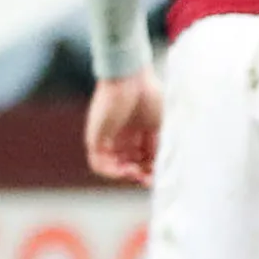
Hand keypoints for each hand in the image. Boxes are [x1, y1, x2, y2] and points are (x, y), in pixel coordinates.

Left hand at [84, 72, 160, 186]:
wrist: (131, 79)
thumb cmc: (149, 95)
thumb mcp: (161, 126)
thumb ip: (160, 146)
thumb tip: (163, 167)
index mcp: (137, 132)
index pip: (143, 157)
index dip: (151, 169)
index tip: (160, 174)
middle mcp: (121, 137)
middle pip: (128, 164)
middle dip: (140, 174)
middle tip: (149, 179)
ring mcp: (107, 138)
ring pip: (112, 166)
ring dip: (125, 175)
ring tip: (137, 174)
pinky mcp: (95, 138)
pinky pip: (98, 163)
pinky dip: (111, 172)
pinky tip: (126, 171)